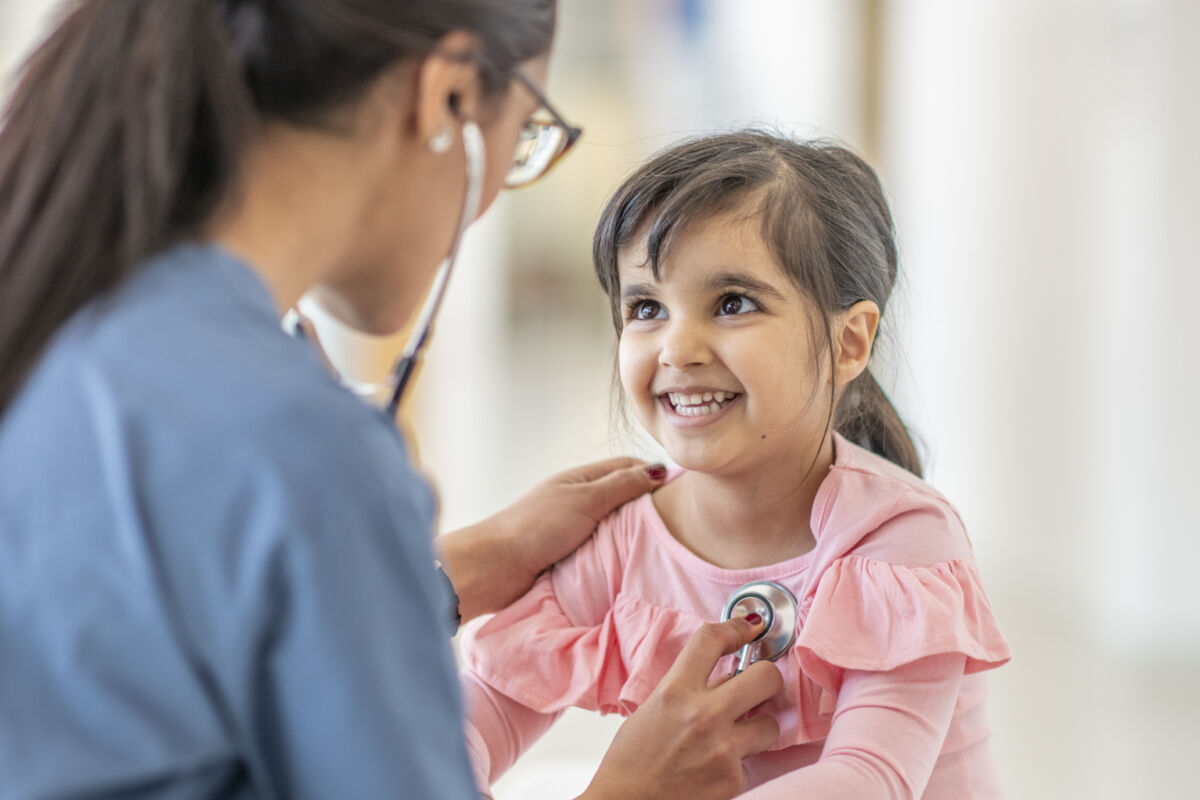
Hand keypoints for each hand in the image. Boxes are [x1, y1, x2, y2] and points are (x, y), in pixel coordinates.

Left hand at [436, 457, 665, 621]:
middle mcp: (577, 500)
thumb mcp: (586, 500)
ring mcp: (572, 528)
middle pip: (622, 498)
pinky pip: (601, 550)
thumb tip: (659, 469)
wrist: (495, 567)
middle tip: (678, 523)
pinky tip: (633, 565)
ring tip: (660, 547)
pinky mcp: (568, 555)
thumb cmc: (536, 527)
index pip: (627, 467)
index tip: (681, 491)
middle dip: (646, 507)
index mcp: (581, 479)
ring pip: (612, 526)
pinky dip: (616, 554)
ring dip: (631, 534)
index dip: (653, 474)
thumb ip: (622, 485)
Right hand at [580, 617, 783, 799]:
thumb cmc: (632, 759)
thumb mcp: (653, 709)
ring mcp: (722, 749)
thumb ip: (689, 689)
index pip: (712, 640)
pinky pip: (753, 763)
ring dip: (758, 728)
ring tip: (735, 736)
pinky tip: (717, 767)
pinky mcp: (732, 780)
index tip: (747, 629)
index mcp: (674, 691)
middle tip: (759, 686)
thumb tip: (726, 677)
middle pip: (766, 676)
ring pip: (771, 724)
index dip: (735, 628)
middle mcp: (702, 715)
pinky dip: (739, 764)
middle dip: (767, 678)